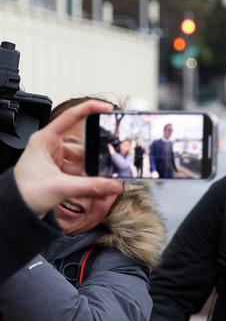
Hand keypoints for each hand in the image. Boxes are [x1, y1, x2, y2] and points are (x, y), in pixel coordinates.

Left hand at [13, 100, 122, 216]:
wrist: (13, 212)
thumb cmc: (23, 193)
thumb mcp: (60, 187)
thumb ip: (91, 186)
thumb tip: (116, 185)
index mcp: (45, 140)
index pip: (70, 117)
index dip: (90, 109)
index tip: (108, 108)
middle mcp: (50, 147)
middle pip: (81, 143)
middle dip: (97, 152)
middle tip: (112, 156)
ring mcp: (55, 160)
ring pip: (82, 159)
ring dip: (94, 168)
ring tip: (107, 176)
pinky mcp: (59, 172)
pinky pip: (80, 170)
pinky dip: (89, 177)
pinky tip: (98, 183)